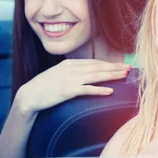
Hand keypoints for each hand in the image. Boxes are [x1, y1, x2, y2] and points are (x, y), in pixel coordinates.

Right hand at [15, 59, 130, 115]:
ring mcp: (69, 79)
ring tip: (124, 76)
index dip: (109, 64)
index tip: (121, 65)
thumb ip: (72, 72)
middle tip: (129, 68)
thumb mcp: (58, 74)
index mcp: (69, 64)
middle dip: (114, 68)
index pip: (93, 62)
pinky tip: (110, 91)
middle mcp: (71, 69)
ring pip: (95, 76)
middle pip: (98, 67)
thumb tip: (86, 74)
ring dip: (111, 76)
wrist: (29, 95)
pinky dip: (99, 90)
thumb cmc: (44, 87)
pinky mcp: (67, 91)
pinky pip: (87, 89)